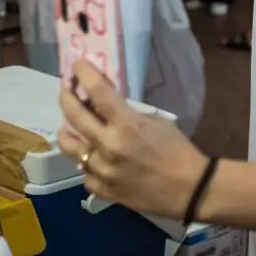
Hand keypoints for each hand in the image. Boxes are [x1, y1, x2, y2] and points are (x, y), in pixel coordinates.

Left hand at [58, 61, 208, 217]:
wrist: (189, 189)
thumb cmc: (178, 150)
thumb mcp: (156, 121)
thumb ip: (128, 113)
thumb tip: (106, 104)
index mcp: (126, 124)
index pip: (97, 90)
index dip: (83, 73)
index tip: (77, 65)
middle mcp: (108, 145)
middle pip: (73, 115)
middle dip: (66, 97)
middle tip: (66, 91)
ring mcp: (103, 170)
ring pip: (70, 147)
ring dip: (68, 133)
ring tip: (70, 128)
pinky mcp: (104, 190)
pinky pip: (85, 174)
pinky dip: (88, 165)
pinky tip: (94, 161)